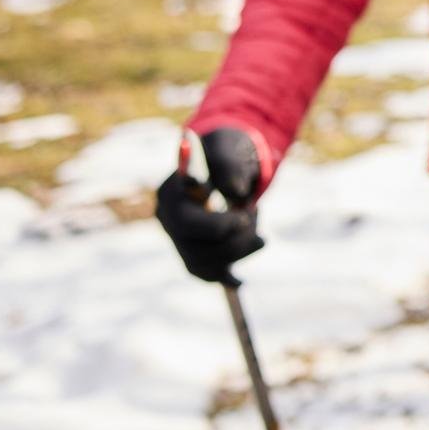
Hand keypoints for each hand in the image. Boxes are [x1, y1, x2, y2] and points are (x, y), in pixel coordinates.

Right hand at [154, 127, 264, 284]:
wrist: (225, 162)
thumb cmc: (224, 152)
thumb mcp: (228, 147)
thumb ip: (230, 165)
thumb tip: (235, 190)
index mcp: (170, 194)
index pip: (186, 223)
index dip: (217, 226)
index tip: (245, 218)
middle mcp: (168, 221)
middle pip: (194, 250)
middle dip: (233, 243)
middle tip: (260, 231)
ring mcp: (179, 238)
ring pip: (202, 264)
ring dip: (237, 252)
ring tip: (257, 230)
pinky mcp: (193, 250)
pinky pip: (205, 273)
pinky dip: (224, 276)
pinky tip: (238, 281)